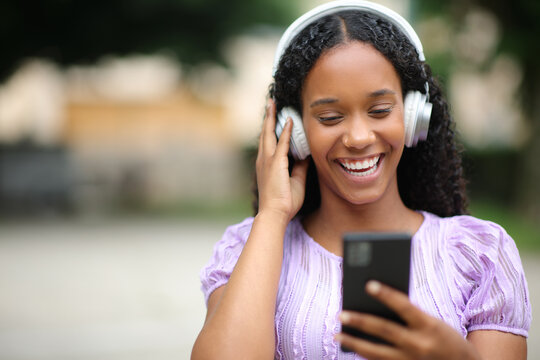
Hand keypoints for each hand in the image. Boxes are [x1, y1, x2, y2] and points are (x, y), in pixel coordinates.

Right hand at [256, 99, 308, 220]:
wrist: (275, 214)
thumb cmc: (284, 202)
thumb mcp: (296, 180)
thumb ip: (300, 167)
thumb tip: (307, 155)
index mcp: (267, 165)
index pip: (269, 142)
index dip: (271, 129)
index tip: (274, 117)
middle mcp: (264, 160)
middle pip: (265, 133)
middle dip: (268, 117)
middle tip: (270, 103)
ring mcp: (268, 161)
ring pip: (269, 134)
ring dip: (272, 118)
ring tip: (273, 104)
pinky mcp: (276, 164)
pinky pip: (281, 143)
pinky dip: (285, 131)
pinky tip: (289, 120)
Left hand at [335, 281, 481, 359]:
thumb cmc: (446, 339)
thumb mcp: (434, 324)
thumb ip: (409, 316)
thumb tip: (376, 306)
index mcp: (430, 326)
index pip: (405, 306)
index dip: (387, 294)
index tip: (368, 283)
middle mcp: (420, 345)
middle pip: (384, 330)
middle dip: (360, 321)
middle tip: (340, 314)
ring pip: (376, 353)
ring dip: (354, 342)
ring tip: (337, 334)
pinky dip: (364, 356)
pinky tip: (351, 347)